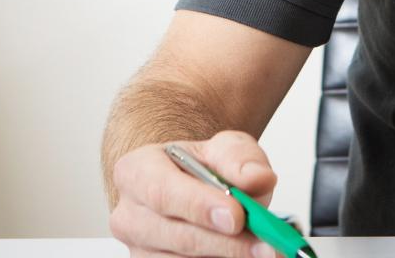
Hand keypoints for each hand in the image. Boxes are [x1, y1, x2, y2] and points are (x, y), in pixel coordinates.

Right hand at [110, 130, 279, 257]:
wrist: (189, 187)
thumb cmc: (201, 168)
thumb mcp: (224, 148)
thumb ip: (241, 158)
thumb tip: (258, 178)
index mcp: (136, 172)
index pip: (162, 192)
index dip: (199, 206)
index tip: (237, 216)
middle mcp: (130, 216)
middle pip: (176, 236)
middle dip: (225, 243)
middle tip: (265, 243)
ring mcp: (139, 250)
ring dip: (226, 257)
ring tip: (261, 249)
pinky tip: (242, 257)